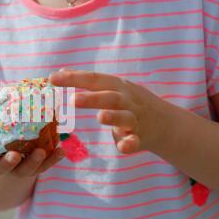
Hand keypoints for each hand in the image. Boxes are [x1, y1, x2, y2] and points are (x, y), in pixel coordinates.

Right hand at [0, 147, 64, 176]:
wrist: (11, 158)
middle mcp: (3, 165)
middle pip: (4, 167)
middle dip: (8, 162)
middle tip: (14, 155)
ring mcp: (20, 169)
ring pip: (26, 170)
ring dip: (34, 162)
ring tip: (41, 152)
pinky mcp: (36, 168)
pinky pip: (45, 166)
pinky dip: (53, 159)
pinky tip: (61, 150)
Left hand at [50, 69, 170, 153]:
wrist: (166, 123)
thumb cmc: (130, 102)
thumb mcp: (112, 87)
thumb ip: (87, 81)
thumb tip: (60, 71)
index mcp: (116, 86)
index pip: (93, 79)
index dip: (73, 78)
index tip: (52, 78)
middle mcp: (127, 100)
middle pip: (110, 97)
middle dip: (91, 98)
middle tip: (71, 100)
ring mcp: (136, 119)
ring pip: (125, 117)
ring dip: (113, 117)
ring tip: (100, 117)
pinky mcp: (141, 138)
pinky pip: (135, 141)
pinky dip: (129, 144)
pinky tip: (122, 147)